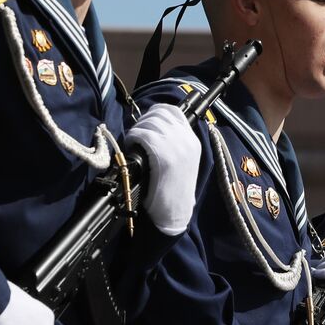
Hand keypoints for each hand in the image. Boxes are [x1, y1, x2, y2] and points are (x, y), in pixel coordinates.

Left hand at [125, 103, 199, 234]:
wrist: (175, 213)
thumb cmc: (173, 190)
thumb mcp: (181, 162)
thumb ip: (173, 143)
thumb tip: (153, 128)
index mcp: (192, 141)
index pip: (174, 111)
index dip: (155, 112)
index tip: (146, 121)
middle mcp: (187, 140)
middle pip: (160, 114)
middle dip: (144, 120)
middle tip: (137, 135)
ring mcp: (177, 148)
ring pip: (151, 122)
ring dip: (138, 128)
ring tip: (134, 141)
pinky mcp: (164, 157)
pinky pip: (145, 135)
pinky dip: (134, 137)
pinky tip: (132, 146)